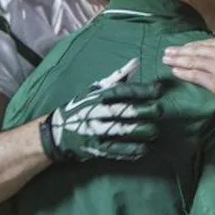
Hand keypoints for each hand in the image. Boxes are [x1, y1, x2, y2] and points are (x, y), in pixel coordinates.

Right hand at [41, 58, 162, 161]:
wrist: (55, 132)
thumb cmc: (81, 107)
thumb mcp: (95, 90)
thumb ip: (118, 78)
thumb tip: (136, 63)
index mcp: (97, 96)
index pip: (121, 91)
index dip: (140, 90)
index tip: (158, 89)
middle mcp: (95, 112)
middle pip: (119, 110)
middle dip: (140, 110)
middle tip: (159, 110)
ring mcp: (93, 131)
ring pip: (117, 131)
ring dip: (137, 132)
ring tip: (154, 132)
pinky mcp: (93, 148)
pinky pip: (113, 150)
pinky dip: (128, 151)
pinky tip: (143, 150)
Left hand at [162, 36, 214, 111]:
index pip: (211, 42)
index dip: (197, 44)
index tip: (187, 46)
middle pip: (198, 49)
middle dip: (181, 50)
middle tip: (168, 51)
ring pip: (193, 61)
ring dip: (178, 60)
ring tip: (166, 59)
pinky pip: (196, 76)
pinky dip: (184, 72)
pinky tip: (175, 71)